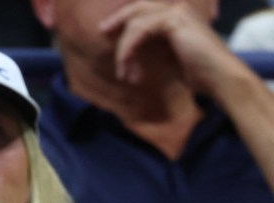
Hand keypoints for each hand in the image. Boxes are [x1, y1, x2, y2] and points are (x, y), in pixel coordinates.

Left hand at [99, 1, 246, 95]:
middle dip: (117, 20)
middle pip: (138, 8)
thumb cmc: (196, 72)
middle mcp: (177, 10)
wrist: (218, 77)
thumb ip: (152, 48)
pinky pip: (140, 31)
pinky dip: (129, 49)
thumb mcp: (167, 57)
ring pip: (136, 24)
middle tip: (102, 31)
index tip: (107, 33)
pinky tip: (126, 66)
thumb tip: (129, 49)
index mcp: (176, 17)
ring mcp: (177, 12)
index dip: (124, 20)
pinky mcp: (174, 21)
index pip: (144, 12)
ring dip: (124, 51)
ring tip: (123, 74)